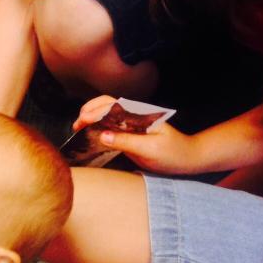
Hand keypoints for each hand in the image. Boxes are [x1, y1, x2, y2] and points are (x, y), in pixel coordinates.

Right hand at [72, 95, 199, 173]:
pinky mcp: (127, 133)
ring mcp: (129, 123)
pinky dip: (95, 126)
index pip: (112, 105)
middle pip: (106, 104)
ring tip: (77, 128)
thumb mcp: (150, 148)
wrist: (187, 158)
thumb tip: (102, 135)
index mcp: (139, 114)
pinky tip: (87, 133)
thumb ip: (126, 141)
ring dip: (89, 117)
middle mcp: (132, 115)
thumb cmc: (172, 152)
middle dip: (88, 110)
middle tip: (76, 125)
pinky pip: (108, 125)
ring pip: (105, 113)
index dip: (95, 111)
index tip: (82, 122)